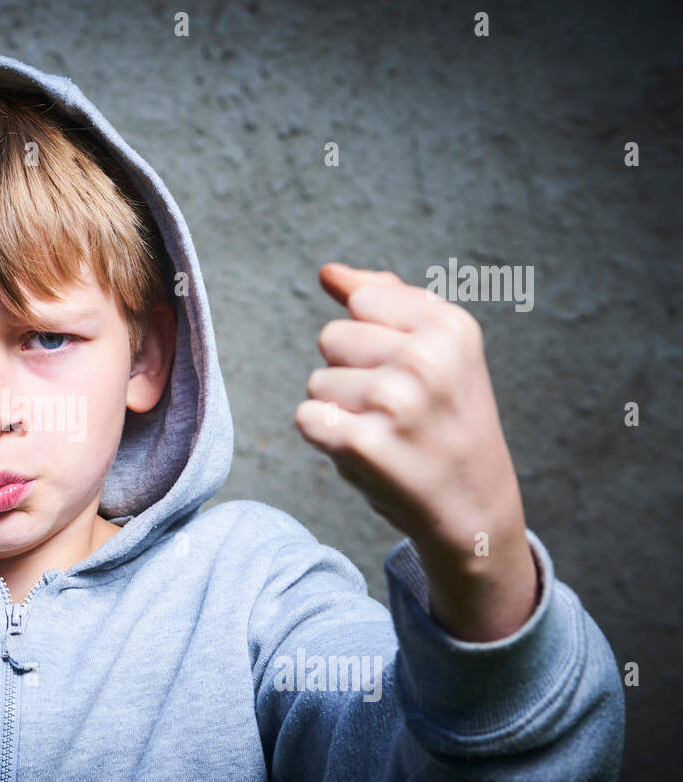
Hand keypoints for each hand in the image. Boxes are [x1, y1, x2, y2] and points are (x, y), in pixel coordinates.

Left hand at [294, 263, 536, 640]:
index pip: (362, 301)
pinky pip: (307, 418)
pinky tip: (366, 453)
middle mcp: (426, 358)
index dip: (375, 339)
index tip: (413, 372)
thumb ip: (384, 301)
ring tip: (386, 433)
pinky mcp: (362, 443)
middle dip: (352, 373)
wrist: (474, 509)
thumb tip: (328, 273)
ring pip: (316, 381)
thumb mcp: (440, 350)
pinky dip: (326, 438)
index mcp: (450, 326)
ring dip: (340, 410)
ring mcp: (394, 402)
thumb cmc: (447, 422)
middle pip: (331, 338)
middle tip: (397, 410)